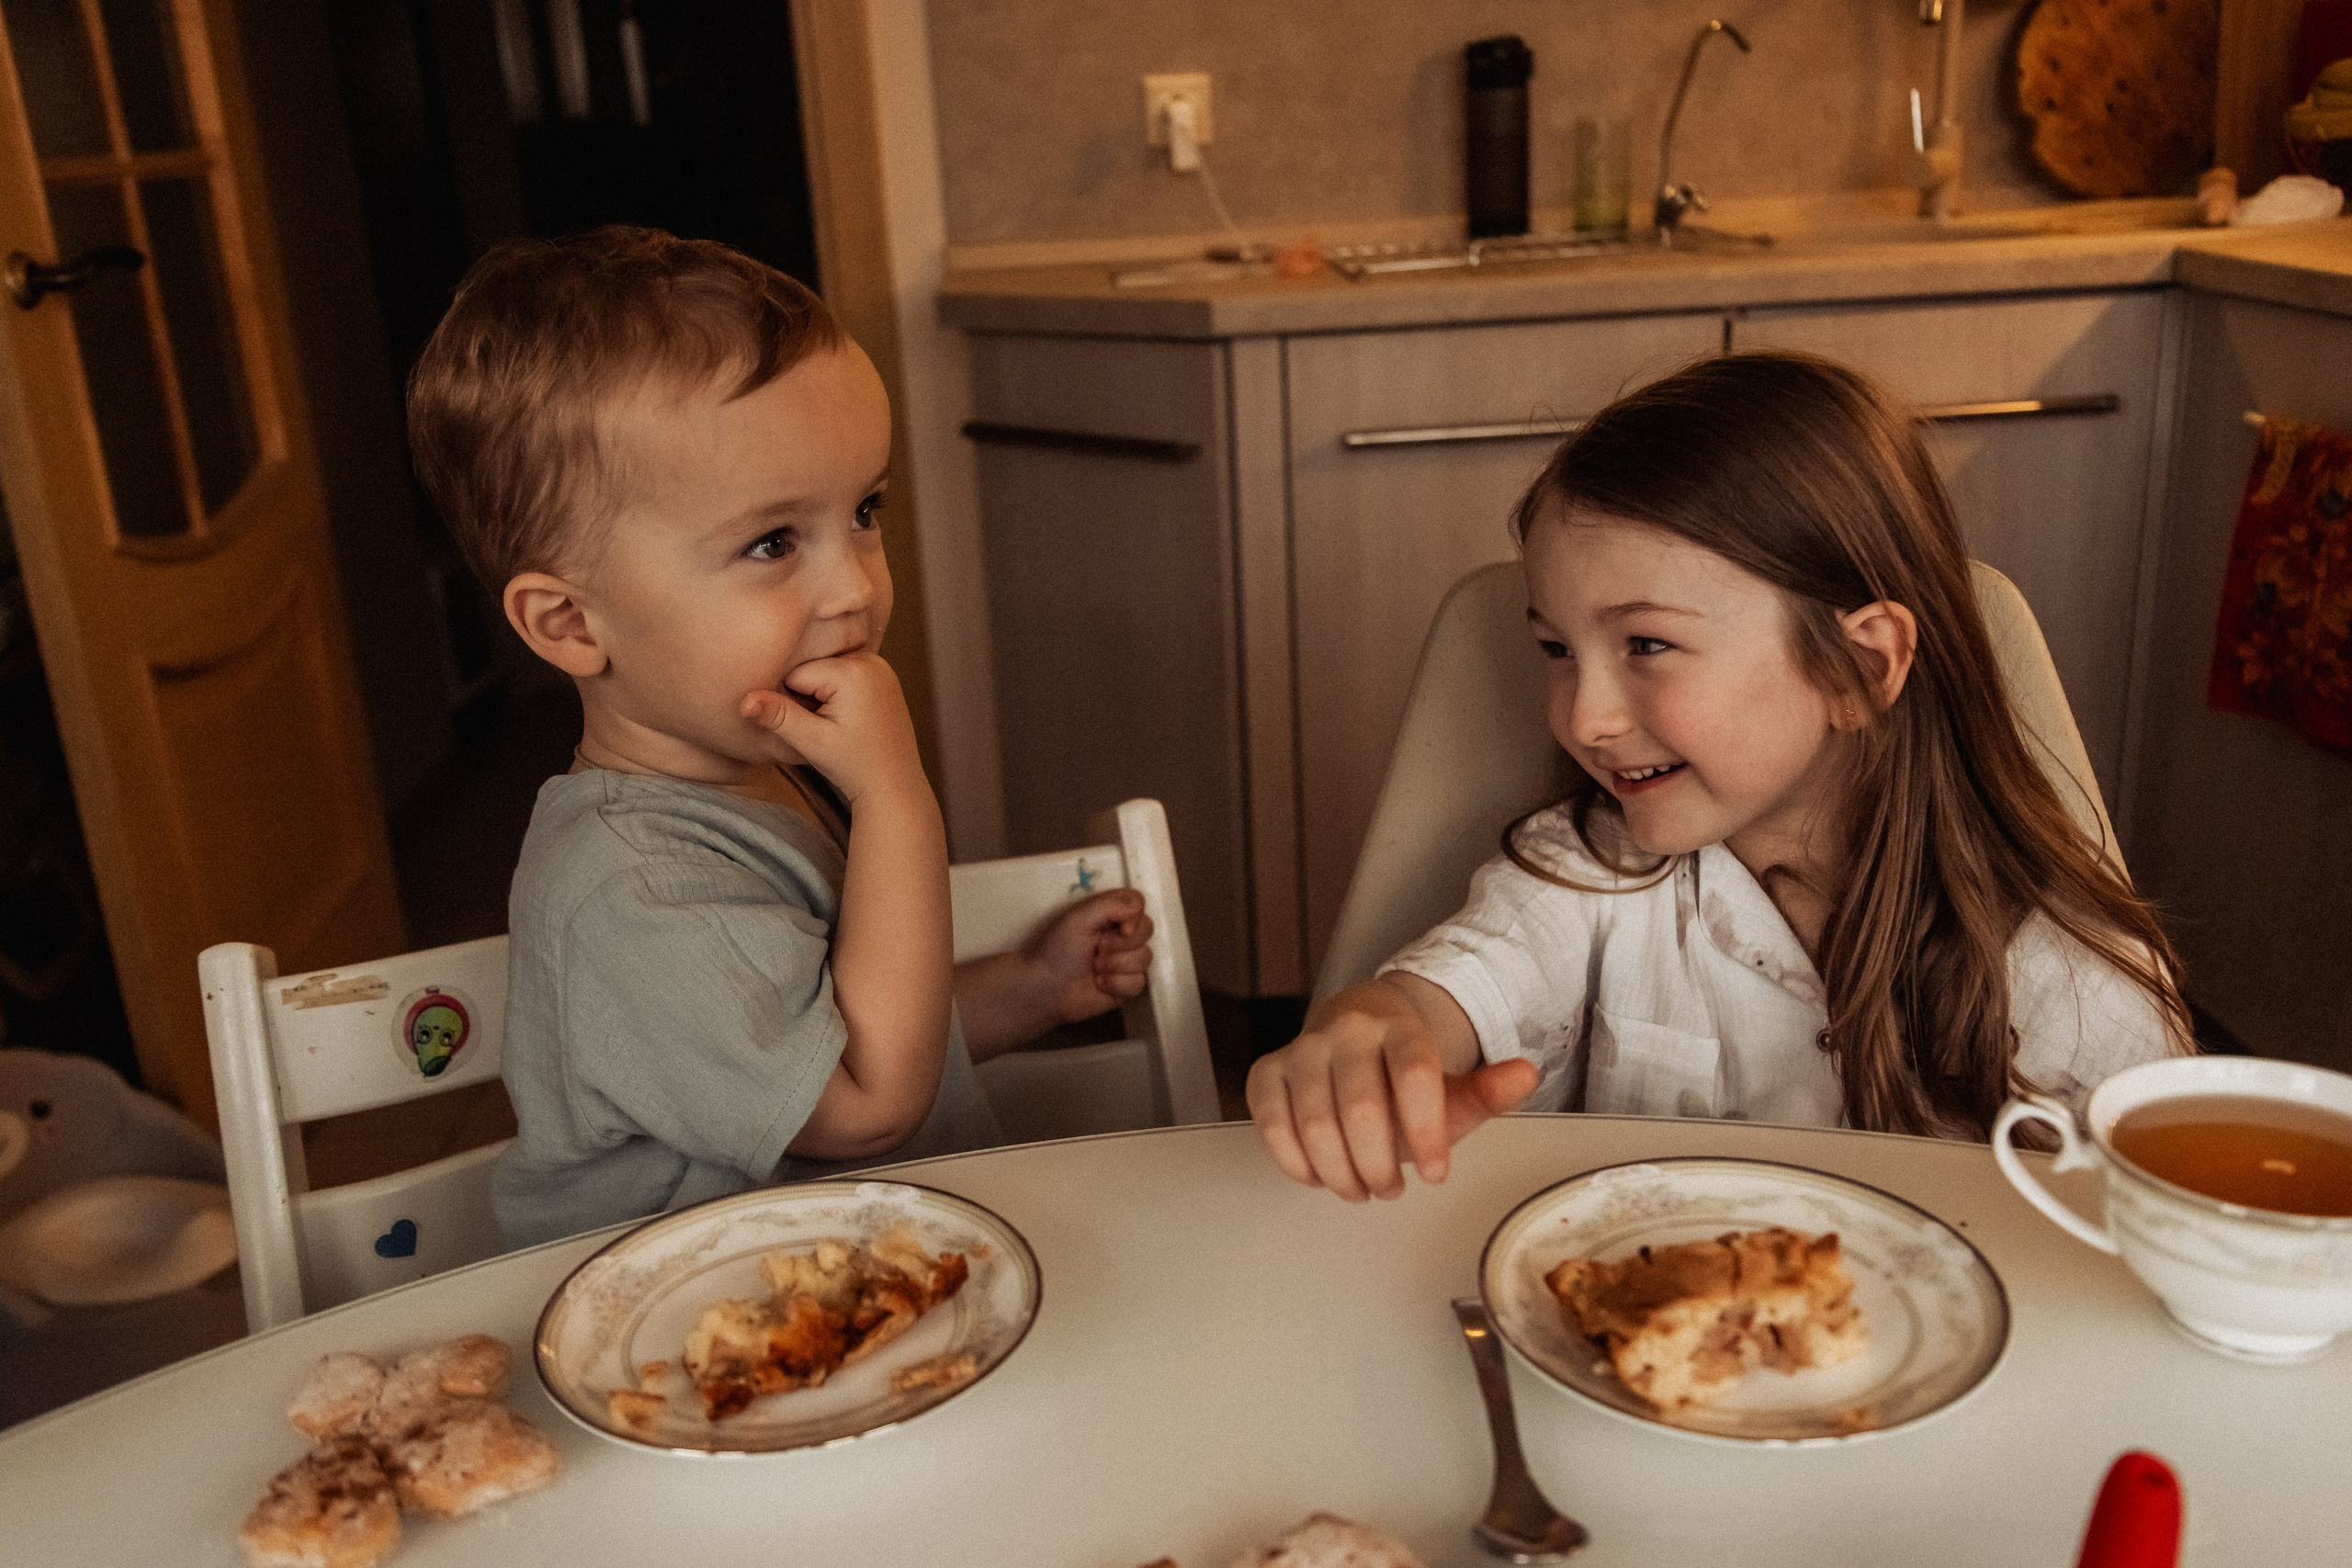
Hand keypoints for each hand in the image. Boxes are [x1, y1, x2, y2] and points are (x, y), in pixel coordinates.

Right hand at [739, 652, 926, 806]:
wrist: (893, 783)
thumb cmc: (853, 765)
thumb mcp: (811, 741)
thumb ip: (777, 716)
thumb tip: (743, 701)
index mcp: (852, 671)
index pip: (796, 675)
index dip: (794, 704)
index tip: (814, 728)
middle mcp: (870, 660)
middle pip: (812, 670)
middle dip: (809, 698)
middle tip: (830, 729)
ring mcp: (880, 666)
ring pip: (827, 672)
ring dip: (823, 696)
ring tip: (841, 726)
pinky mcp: (884, 676)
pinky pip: (845, 675)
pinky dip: (840, 694)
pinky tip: (851, 720)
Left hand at [1028, 888, 1152, 1025]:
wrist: (1046, 989)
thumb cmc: (1057, 950)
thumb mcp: (1078, 918)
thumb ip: (1110, 905)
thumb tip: (1138, 906)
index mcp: (1110, 914)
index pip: (1139, 904)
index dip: (1135, 917)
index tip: (1121, 928)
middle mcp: (1121, 935)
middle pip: (1147, 930)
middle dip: (1122, 944)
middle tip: (1097, 949)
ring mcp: (1126, 960)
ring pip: (1145, 957)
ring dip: (1116, 964)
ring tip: (1094, 968)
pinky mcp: (1127, 986)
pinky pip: (1140, 982)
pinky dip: (1118, 984)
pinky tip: (1099, 984)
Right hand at [1246, 978, 1536, 1201]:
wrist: (1357, 1036)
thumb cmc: (1404, 1075)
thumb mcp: (1454, 1085)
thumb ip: (1488, 1090)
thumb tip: (1525, 1073)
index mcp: (1401, 1027)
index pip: (1413, 1075)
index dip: (1425, 1132)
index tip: (1437, 1174)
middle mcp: (1348, 1030)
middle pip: (1361, 1108)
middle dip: (1380, 1165)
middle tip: (1392, 1188)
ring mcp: (1303, 1048)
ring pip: (1315, 1123)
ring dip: (1341, 1173)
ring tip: (1361, 1187)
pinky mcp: (1268, 1071)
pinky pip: (1271, 1124)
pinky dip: (1297, 1164)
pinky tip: (1320, 1175)